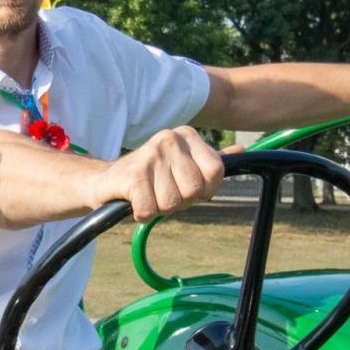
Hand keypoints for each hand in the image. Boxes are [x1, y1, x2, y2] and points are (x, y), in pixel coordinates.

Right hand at [89, 126, 223, 221]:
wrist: (107, 181)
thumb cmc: (152, 177)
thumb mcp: (184, 164)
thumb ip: (212, 159)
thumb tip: (242, 150)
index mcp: (186, 135)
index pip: (216, 170)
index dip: (205, 190)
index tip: (187, 188)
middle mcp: (169, 139)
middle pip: (194, 189)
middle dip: (180, 201)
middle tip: (163, 193)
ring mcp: (150, 155)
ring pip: (172, 203)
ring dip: (159, 208)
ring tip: (149, 195)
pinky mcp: (133, 175)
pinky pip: (150, 210)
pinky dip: (142, 214)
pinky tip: (135, 202)